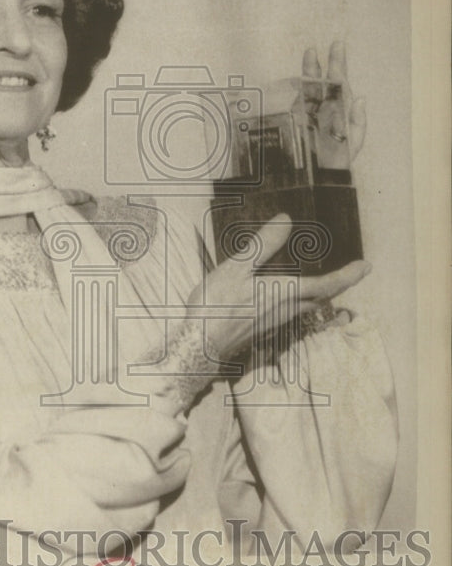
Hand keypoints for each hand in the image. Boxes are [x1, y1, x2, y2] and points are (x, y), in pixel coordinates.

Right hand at [191, 214, 370, 362]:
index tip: (366, 267)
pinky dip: (303, 301)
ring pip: (309, 306)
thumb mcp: (236, 269)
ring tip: (328, 281)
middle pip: (322, 298)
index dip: (348, 275)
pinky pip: (293, 312)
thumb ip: (262, 245)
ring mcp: (276, 322)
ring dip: (323, 294)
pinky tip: (292, 296)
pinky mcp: (265, 328)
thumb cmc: (216, 306)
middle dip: (340, 285)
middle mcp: (286, 310)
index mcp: (283, 293)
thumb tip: (285, 221)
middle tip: (355, 273)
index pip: (325, 284)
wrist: (200, 344)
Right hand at [303, 41, 366, 164]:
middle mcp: (324, 108)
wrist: (318, 178)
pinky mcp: (295, 121)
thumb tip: (360, 98)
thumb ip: (357, 122)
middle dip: (325, 64)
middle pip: (324, 82)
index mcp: (340, 110)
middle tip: (325, 45)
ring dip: (310, 72)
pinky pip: (296, 103)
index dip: (338, 65)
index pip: (340, 84)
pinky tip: (295, 79)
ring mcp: (308, 113)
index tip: (337, 47)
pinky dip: (295, 91)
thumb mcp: (353, 143)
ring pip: (309, 88)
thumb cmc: (338, 161)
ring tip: (310, 54)